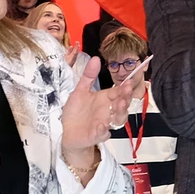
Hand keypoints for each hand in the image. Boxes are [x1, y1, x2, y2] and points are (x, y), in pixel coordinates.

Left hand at [60, 55, 149, 169]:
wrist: (66, 131)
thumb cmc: (75, 112)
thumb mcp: (80, 90)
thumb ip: (88, 76)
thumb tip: (95, 59)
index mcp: (105, 99)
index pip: (119, 92)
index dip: (125, 88)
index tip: (128, 82)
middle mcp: (108, 111)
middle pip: (123, 105)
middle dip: (126, 98)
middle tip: (126, 91)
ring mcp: (104, 123)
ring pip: (118, 120)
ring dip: (120, 112)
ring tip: (119, 105)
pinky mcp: (96, 135)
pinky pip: (103, 134)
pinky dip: (104, 130)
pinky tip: (102, 125)